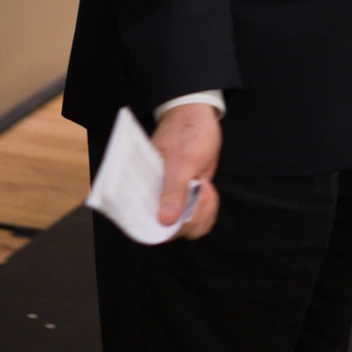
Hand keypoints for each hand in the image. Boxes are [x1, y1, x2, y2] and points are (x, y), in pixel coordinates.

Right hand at [151, 102, 221, 239]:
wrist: (198, 118)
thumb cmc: (185, 134)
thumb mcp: (181, 161)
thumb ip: (173, 191)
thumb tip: (164, 221)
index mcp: (142, 191)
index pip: (144, 226)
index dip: (163, 231)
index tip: (184, 216)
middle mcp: (154, 200)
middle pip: (169, 233)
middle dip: (191, 218)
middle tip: (200, 190)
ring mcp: (173, 201)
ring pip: (188, 229)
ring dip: (203, 212)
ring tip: (204, 185)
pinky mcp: (188, 200)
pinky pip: (199, 220)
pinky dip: (208, 209)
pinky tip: (207, 188)